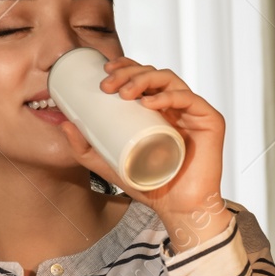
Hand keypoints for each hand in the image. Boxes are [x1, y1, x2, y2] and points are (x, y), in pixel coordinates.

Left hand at [58, 56, 224, 223]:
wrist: (177, 208)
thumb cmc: (149, 186)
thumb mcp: (107, 165)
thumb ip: (84, 148)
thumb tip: (64, 123)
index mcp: (158, 109)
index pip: (143, 76)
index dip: (126, 67)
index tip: (104, 72)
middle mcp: (177, 105)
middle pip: (154, 74)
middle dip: (129, 73)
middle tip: (108, 85)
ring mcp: (194, 112)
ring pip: (170, 80)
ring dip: (144, 80)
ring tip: (125, 94)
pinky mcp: (210, 121)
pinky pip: (190, 99)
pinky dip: (169, 96)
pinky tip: (150, 102)